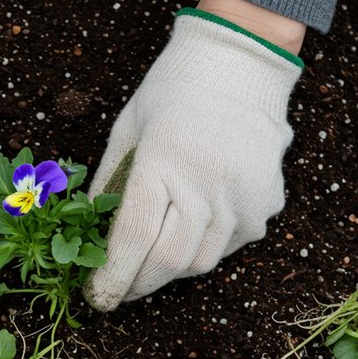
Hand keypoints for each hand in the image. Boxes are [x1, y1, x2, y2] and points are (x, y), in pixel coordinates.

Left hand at [85, 3, 303, 310]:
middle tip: (118, 290)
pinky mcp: (266, 203)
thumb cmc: (172, 90)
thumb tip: (91, 237)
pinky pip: (229, 246)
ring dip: (169, 271)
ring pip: (200, 263)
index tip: (96, 297)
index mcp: (162, 163)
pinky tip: (190, 229)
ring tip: (150, 263)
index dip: (113, 277)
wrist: (241, 61)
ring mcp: (242, 197)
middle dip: (137, 285)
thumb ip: (109, 183)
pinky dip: (204, 249)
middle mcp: (206, 185)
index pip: (134, 240)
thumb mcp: (126, 129)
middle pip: (167, 262)